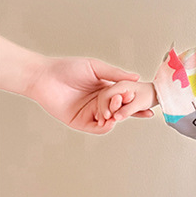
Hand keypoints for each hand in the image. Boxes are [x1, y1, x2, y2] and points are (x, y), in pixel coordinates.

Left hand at [30, 57, 153, 134]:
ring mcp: (90, 113)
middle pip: (120, 111)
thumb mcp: (96, 67)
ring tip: (118, 113)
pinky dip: (105, 127)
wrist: (44, 76)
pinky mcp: (80, 122)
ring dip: (116, 118)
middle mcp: (99, 103)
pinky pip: (97, 128)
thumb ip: (116, 74)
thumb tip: (136, 77)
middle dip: (129, 111)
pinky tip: (109, 121)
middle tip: (133, 107)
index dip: (137, 103)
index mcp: (105, 90)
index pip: (125, 99)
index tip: (150, 106)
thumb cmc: (67, 68)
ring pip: (111, 121)